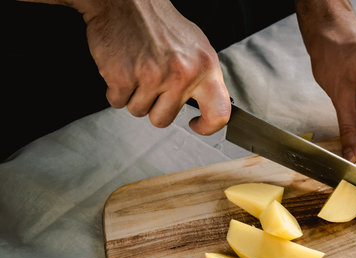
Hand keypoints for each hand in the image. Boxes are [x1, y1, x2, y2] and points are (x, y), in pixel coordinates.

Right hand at [78, 0, 230, 133]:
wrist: (125, 1)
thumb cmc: (159, 23)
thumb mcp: (195, 46)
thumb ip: (202, 77)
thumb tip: (210, 105)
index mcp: (205, 67)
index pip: (219, 112)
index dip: (208, 127)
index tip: (197, 125)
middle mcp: (182, 74)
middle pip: (164, 119)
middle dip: (154, 107)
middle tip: (151, 83)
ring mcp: (152, 77)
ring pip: (139, 111)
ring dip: (134, 96)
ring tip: (137, 70)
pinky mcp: (124, 78)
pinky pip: (117, 102)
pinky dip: (116, 90)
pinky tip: (123, 68)